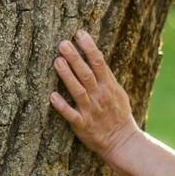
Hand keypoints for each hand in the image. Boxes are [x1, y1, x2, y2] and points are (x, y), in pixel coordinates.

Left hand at [50, 28, 139, 162]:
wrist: (123, 142)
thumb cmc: (118, 115)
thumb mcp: (117, 93)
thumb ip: (106, 77)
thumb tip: (95, 57)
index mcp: (109, 86)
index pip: (99, 63)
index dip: (89, 47)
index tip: (79, 34)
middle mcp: (100, 96)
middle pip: (86, 73)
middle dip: (75, 57)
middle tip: (63, 43)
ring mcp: (91, 111)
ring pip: (78, 90)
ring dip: (67, 76)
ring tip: (57, 61)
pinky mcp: (83, 125)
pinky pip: (71, 115)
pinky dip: (62, 106)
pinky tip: (51, 96)